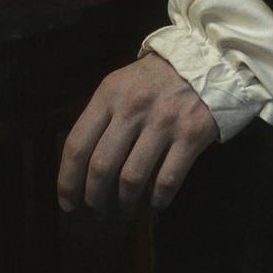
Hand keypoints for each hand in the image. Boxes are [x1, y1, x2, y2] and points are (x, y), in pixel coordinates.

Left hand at [58, 51, 218, 218]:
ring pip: (132, 179)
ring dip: (124, 204)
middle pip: (102, 167)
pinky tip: (154, 203)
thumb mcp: (120, 85)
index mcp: (109, 94)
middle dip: (94, 198)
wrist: (205, 61)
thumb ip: (100, 118)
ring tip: (124, 211)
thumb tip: (81, 168)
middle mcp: (134, 107)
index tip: (67, 202)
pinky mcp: (191, 135)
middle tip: (96, 211)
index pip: (77, 145)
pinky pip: (167, 180)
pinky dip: (156, 200)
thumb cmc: (155, 79)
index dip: (68, 181)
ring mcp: (164, 121)